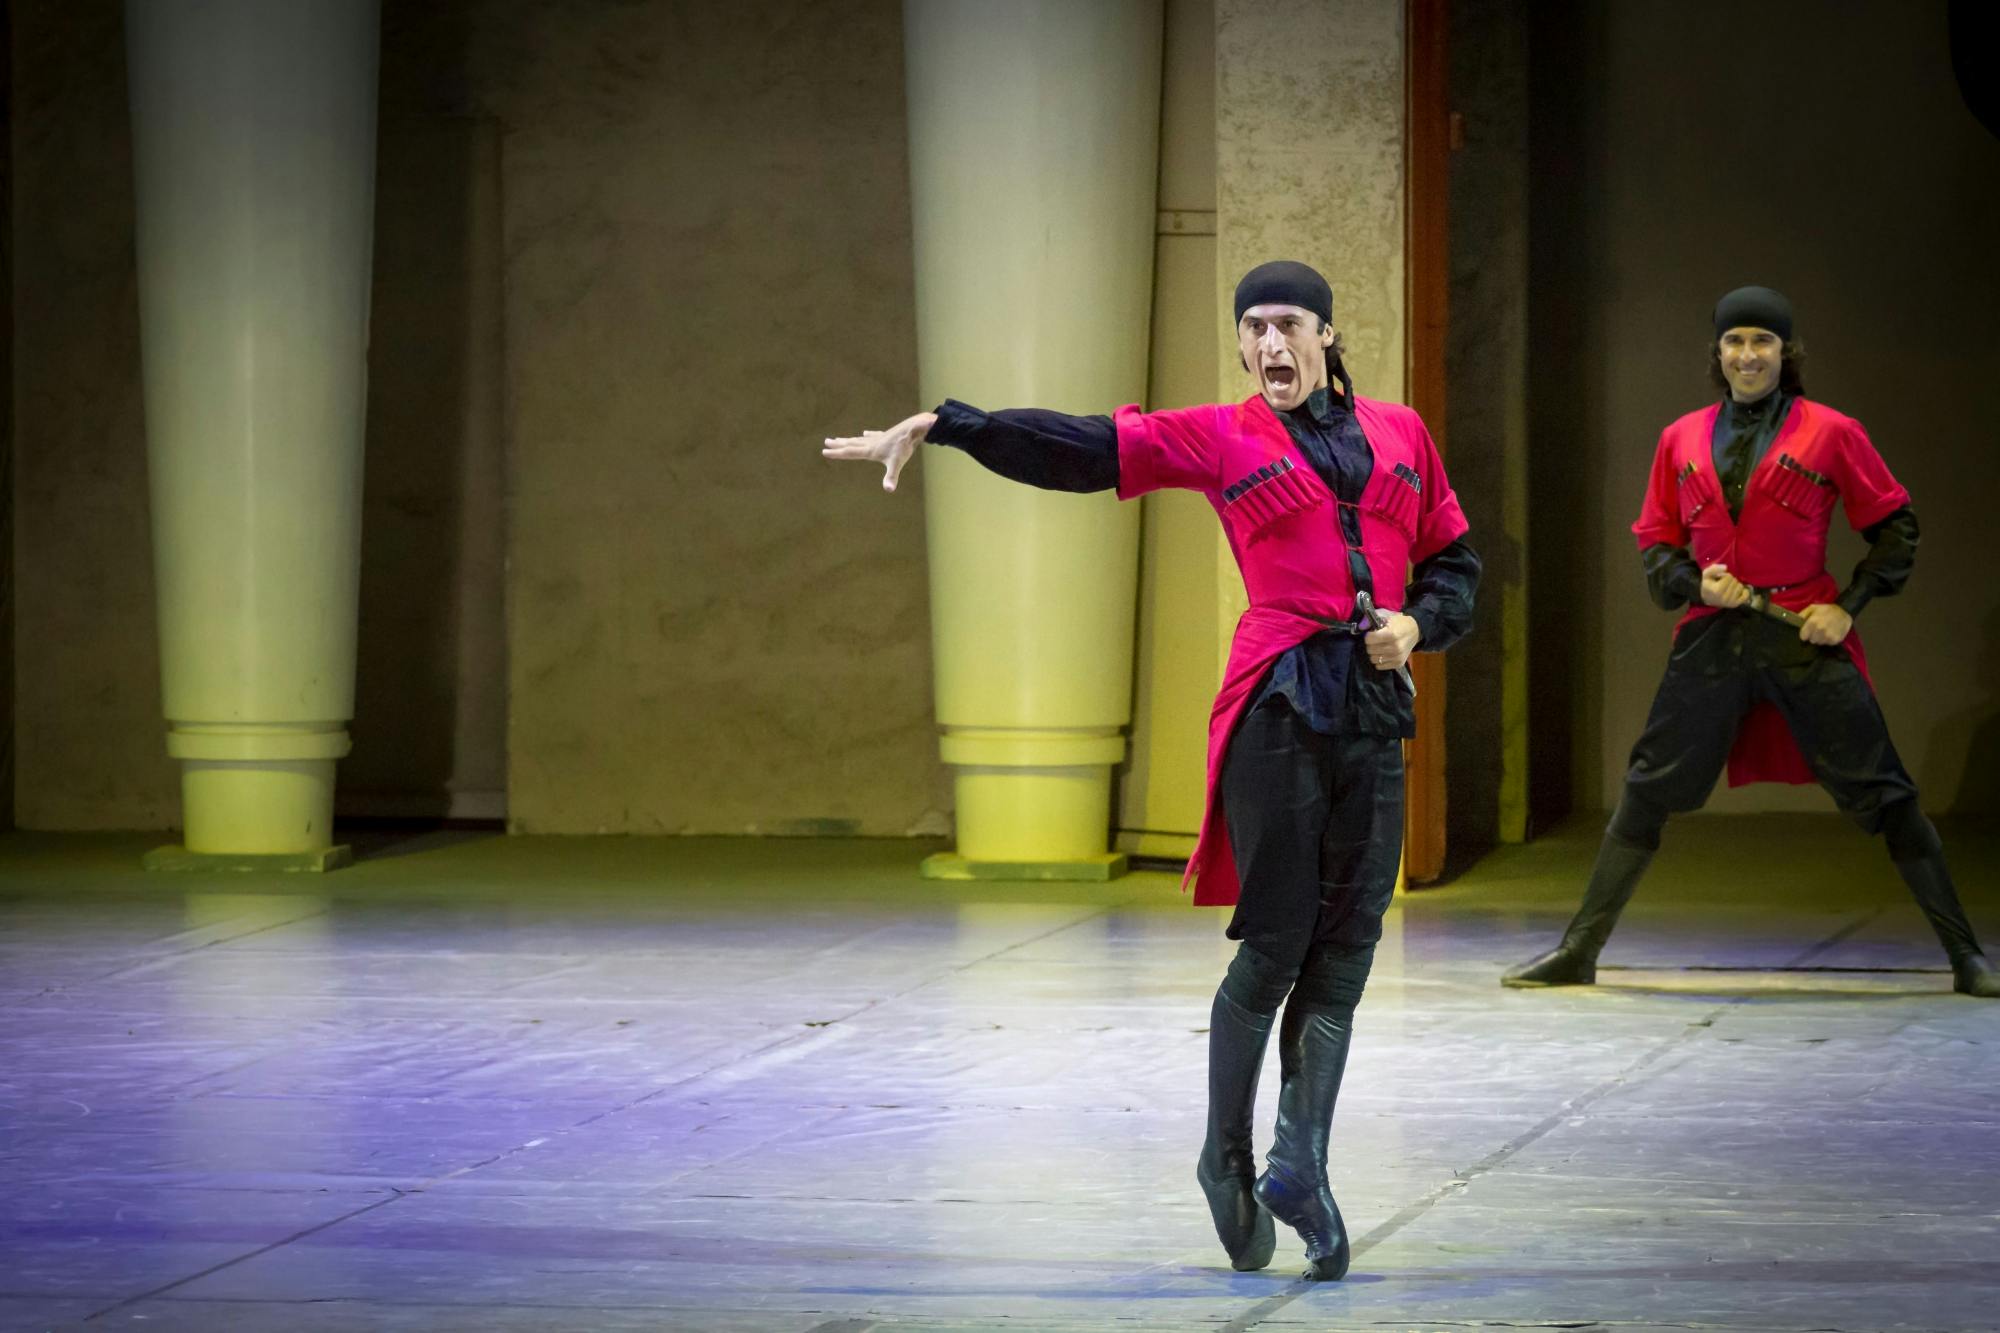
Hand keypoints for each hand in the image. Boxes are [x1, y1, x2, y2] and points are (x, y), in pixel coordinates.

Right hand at [821, 411, 936, 491]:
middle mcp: (871, 443)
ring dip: (849, 440)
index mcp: (870, 451)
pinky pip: (873, 435)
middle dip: (838, 444)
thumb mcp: (897, 463)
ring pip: (859, 439)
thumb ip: (891, 477)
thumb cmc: (904, 447)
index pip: (849, 453)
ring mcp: (878, 438)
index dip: (836, 453)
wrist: (913, 430)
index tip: (824, 451)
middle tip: (826, 441)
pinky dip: (867, 435)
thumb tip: (889, 490)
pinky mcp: (886, 435)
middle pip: (851, 444)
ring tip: (839, 438)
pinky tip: (865, 433)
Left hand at [1363, 613, 1419, 671]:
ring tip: (1380, 647)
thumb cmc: (1399, 623)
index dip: (1368, 636)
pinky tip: (1384, 654)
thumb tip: (1361, 627)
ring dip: (1374, 653)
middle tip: (1376, 641)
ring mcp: (1397, 657)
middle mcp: (1395, 647)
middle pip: (1370, 650)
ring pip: (1373, 659)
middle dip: (1371, 644)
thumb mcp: (1387, 616)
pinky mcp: (1398, 664)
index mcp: (1392, 634)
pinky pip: (1379, 666)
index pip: (1369, 640)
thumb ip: (1373, 620)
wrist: (1415, 631)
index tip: (1372, 634)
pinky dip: (1379, 661)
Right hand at [1700, 562, 1749, 608]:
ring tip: (1729, 587)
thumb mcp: (1706, 574)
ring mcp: (1730, 602)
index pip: (1729, 576)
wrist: (1707, 598)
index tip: (1719, 578)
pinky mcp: (1735, 604)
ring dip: (1736, 585)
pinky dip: (1744, 591)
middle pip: (1735, 581)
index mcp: (1716, 591)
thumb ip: (1714, 569)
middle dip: (1730, 580)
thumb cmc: (1707, 584)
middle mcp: (1724, 598)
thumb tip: (1726, 567)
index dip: (1724, 575)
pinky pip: (1746, 595)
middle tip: (1724, 583)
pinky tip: (1737, 590)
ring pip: (1740, 586)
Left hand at [1798, 603, 1852, 645]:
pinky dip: (1828, 639)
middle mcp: (1820, 630)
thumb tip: (1795, 622)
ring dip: (1821, 638)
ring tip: (1825, 630)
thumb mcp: (1812, 608)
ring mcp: (1828, 636)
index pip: (1803, 637)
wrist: (1845, 611)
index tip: (1808, 631)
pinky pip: (1828, 643)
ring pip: (1819, 643)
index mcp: (1812, 622)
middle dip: (1813, 636)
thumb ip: (1802, 615)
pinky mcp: (1836, 640)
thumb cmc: (1827, 610)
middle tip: (1818, 629)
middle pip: (1811, 640)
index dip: (1805, 634)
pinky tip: (1831, 632)